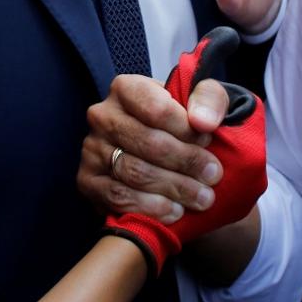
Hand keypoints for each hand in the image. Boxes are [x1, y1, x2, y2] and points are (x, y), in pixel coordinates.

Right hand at [99, 29, 267, 273]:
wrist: (179, 177)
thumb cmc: (194, 136)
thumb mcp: (213, 111)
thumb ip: (213, 100)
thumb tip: (202, 117)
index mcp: (128, 89)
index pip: (145, 98)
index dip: (175, 119)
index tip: (205, 136)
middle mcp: (103, 116)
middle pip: (140, 140)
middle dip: (181, 160)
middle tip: (213, 175)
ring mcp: (91, 152)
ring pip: (129, 171)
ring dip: (169, 188)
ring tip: (201, 198)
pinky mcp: (88, 184)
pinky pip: (113, 197)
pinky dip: (146, 206)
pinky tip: (173, 212)